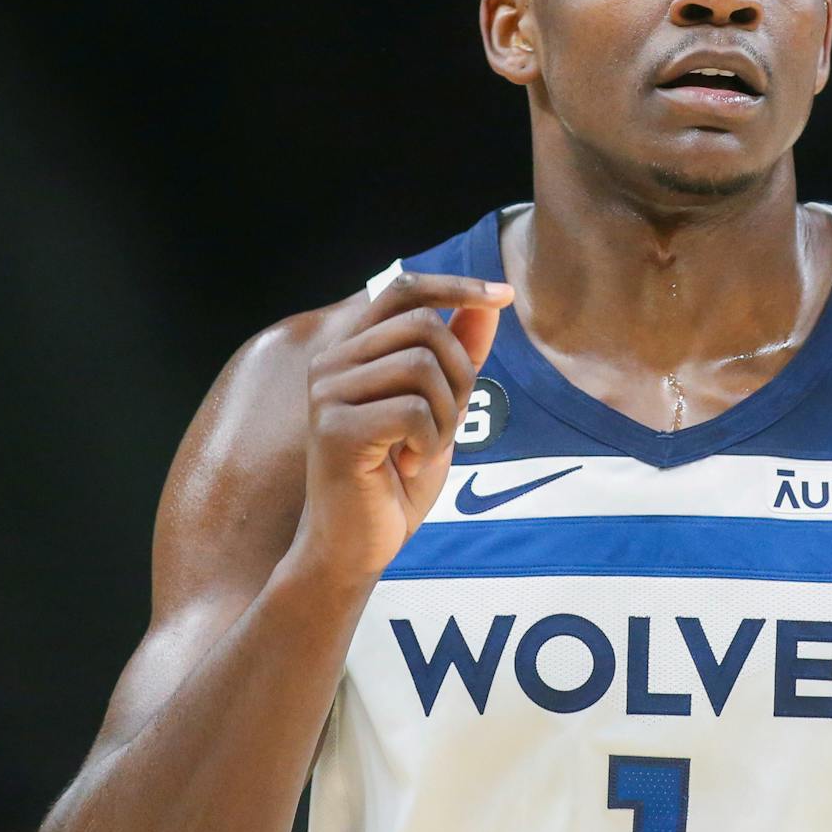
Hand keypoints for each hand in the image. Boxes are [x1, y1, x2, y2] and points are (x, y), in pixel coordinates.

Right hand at [296, 271, 511, 584]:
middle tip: (447, 424)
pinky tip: (406, 466)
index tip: (503, 296)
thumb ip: (459, 356)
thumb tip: (489, 305)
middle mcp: (331, 362)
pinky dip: (429, 443)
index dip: (455, 286)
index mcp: (352, 351)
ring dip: (445, 416)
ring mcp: (328, 393)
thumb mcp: (440, 410)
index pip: (403, 289)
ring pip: (423, 366)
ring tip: (424, 450)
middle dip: (460, 374)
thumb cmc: (394, 480)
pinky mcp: (336, 429)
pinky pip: (414, 411)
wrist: (356, 545)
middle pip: (425, 326)